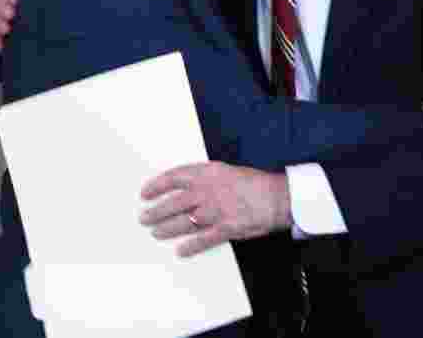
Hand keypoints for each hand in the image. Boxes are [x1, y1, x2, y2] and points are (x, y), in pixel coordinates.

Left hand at [139, 162, 290, 256]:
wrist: (278, 196)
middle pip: (175, 202)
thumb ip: (205, 179)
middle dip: (156, 211)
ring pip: (184, 221)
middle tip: (144, 218)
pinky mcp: (227, 228)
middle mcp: (210, 190)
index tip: (145, 193)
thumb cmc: (254, 184)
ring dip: (167, 228)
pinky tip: (181, 250)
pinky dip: (190, 246)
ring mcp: (218, 210)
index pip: (175, 177)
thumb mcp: (227, 172)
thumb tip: (185, 188)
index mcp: (209, 173)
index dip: (157, 186)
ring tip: (156, 233)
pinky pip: (204, 239)